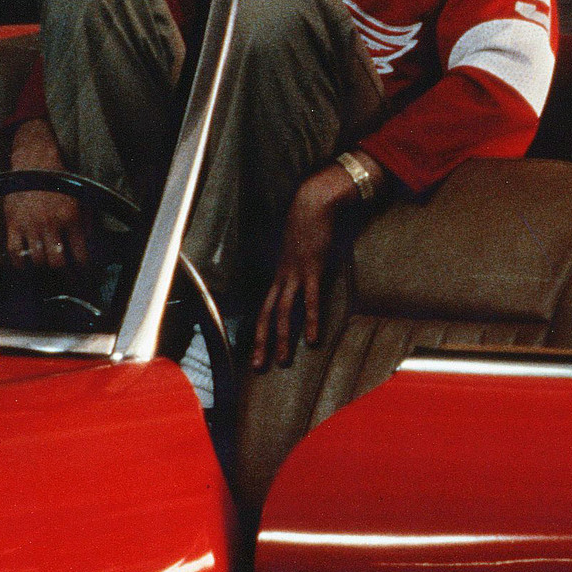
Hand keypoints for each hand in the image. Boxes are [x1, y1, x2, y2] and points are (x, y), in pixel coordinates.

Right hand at [2, 118, 87, 268]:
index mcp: (72, 217)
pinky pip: (14, 253)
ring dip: (44, 273)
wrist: (34, 164)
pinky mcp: (12, 224)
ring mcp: (30, 225)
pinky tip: (27, 269)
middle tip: (70, 283)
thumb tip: (93, 249)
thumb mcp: (82, 200)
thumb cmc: (60, 181)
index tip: (87, 278)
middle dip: (66, 277)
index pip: (81, 255)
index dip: (85, 271)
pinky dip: (20, 265)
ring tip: (51, 278)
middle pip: (58, 263)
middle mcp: (51, 223)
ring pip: (37, 260)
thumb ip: (88, 225)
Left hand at [252, 164, 358, 369]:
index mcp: (280, 273)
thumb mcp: (300, 246)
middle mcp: (282, 277)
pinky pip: (310, 301)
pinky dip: (310, 321)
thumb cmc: (309, 222)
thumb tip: (305, 270)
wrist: (313, 203)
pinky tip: (312, 339)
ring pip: (282, 313)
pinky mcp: (312, 270)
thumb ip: (301, 261)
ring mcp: (295, 274)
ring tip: (282, 361)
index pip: (264, 307)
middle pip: (265, 315)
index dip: (258, 330)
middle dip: (260, 342)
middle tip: (258, 367)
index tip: (257, 349)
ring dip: (281, 339)